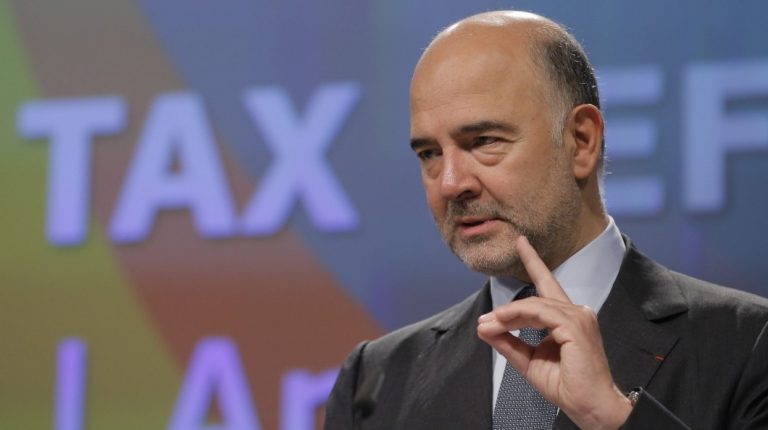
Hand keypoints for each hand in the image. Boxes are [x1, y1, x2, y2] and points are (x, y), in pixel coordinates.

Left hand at [477, 236, 631, 429]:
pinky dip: (518, 315)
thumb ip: (508, 343)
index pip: (548, 286)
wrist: (590, 407)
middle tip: (490, 305)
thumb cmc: (567, 386)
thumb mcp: (528, 361)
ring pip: (535, 304)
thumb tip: (483, 327)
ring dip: (507, 314)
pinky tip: (503, 321)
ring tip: (488, 324)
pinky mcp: (576, 326)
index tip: (522, 244)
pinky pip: (541, 313)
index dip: (534, 263)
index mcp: (568, 319)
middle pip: (538, 293)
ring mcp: (579, 317)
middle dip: (517, 290)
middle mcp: (576, 313)